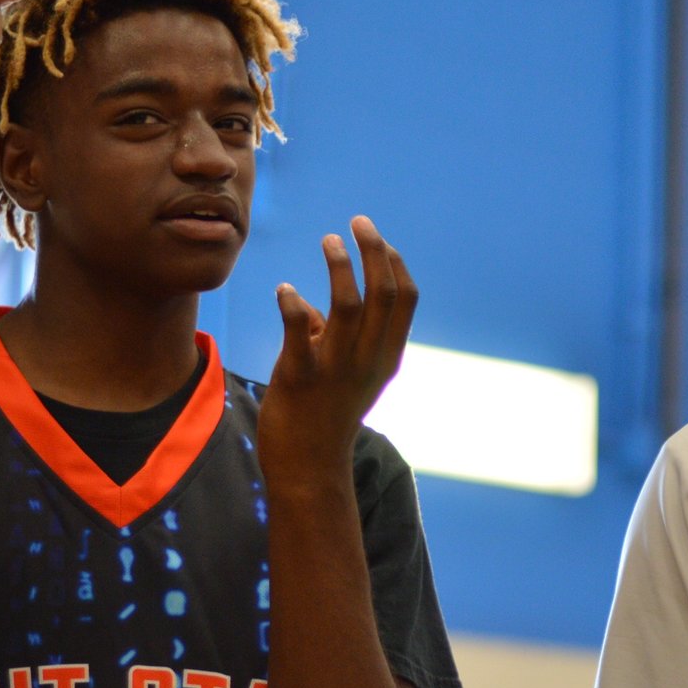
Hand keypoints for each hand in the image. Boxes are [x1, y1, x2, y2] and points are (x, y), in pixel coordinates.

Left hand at [259, 216, 417, 486]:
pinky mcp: (302, 376)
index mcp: (386, 356)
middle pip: (384, 293)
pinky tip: (283, 290)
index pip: (404, 300)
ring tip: (329, 240)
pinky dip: (293, 305)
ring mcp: (338, 368)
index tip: (378, 239)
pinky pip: (301, 331)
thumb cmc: (325, 416)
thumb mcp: (347, 376)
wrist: (308, 466)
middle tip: (358, 222)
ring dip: (340, 267)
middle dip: (374, 251)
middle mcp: (369, 359)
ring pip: (350, 305)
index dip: (394, 264)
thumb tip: (311, 306)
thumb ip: (337, 337)